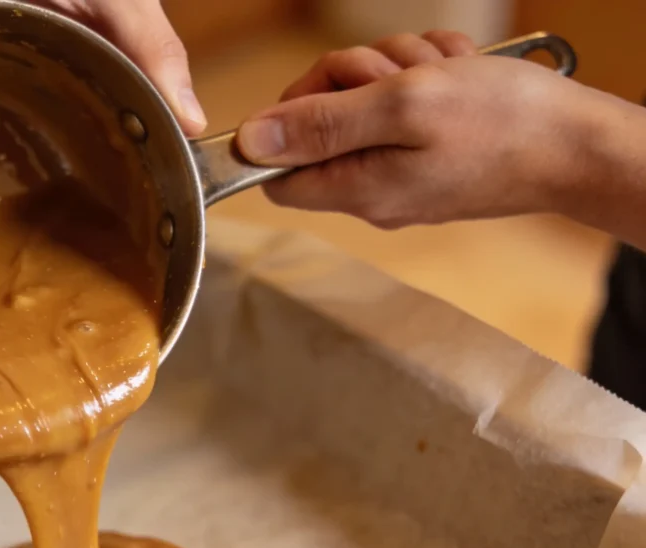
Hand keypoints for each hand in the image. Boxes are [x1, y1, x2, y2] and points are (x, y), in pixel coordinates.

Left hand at [235, 31, 607, 228]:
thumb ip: (322, 124)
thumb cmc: (502, 124)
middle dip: (353, 79)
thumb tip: (252, 143)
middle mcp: (370, 192)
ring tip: (443, 76)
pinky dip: (426, 79)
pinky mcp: (425, 156)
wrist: (579, 145)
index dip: (285, 124)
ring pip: (362, 105)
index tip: (326, 91)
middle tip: (399, 72)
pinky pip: (401, 106)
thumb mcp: (403, 106)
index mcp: (355, 189)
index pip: (274, 176)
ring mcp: (398, 175)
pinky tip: (458, 78)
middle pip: (317, 128)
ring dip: (398, 71)